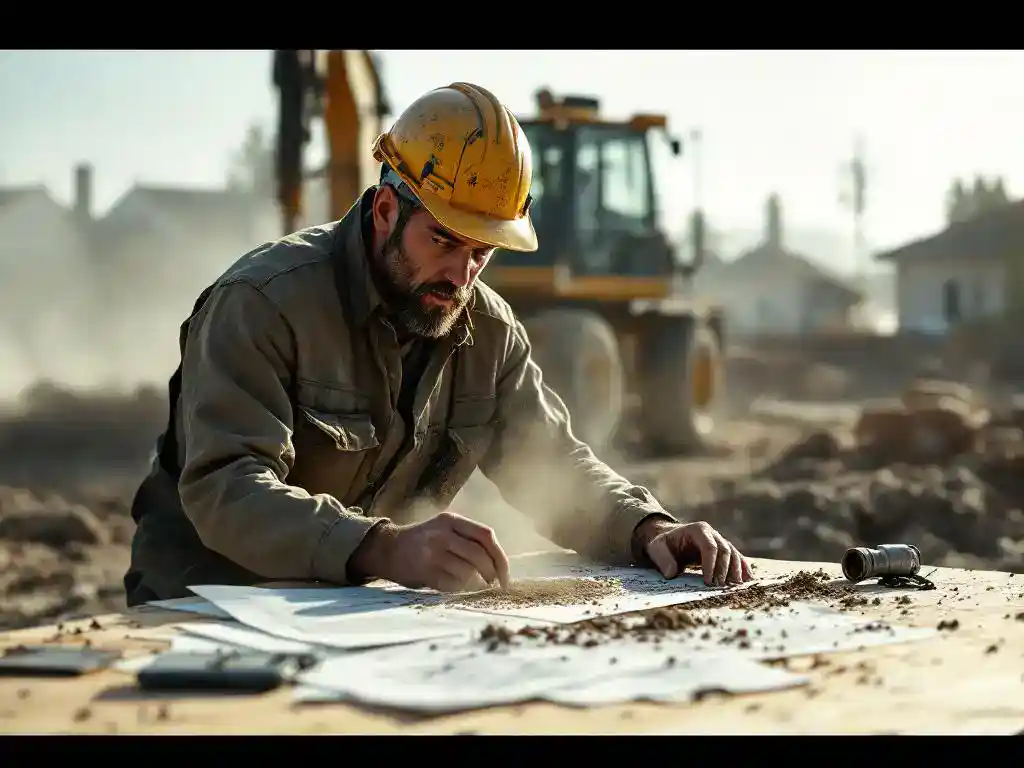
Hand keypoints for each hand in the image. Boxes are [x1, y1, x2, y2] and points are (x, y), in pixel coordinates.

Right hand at [349, 511, 510, 591]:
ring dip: (476, 583)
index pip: (486, 535)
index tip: (505, 574)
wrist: (388, 549)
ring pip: (467, 572)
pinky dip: (460, 589)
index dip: (500, 557)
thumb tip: (499, 564)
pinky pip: (452, 584)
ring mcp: (432, 552)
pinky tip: (457, 587)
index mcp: (451, 520)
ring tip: (475, 585)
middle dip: (491, 573)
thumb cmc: (424, 541)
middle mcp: (442, 534)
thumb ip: (468, 539)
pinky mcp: (424, 571)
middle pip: (479, 554)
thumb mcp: (445, 529)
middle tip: (493, 583)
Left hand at [636, 517, 752, 586]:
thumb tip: (671, 574)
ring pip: (734, 554)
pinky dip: (743, 569)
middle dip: (724, 570)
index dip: (711, 565)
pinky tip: (748, 581)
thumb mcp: (657, 548)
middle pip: (725, 550)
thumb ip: (663, 559)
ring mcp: (720, 541)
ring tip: (735, 587)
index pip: (710, 547)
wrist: (669, 539)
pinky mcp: (724, 551)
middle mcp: (713, 534)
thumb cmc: (663, 544)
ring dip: (736, 571)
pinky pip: (737, 558)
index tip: (708, 582)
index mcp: (698, 530)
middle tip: (719, 587)